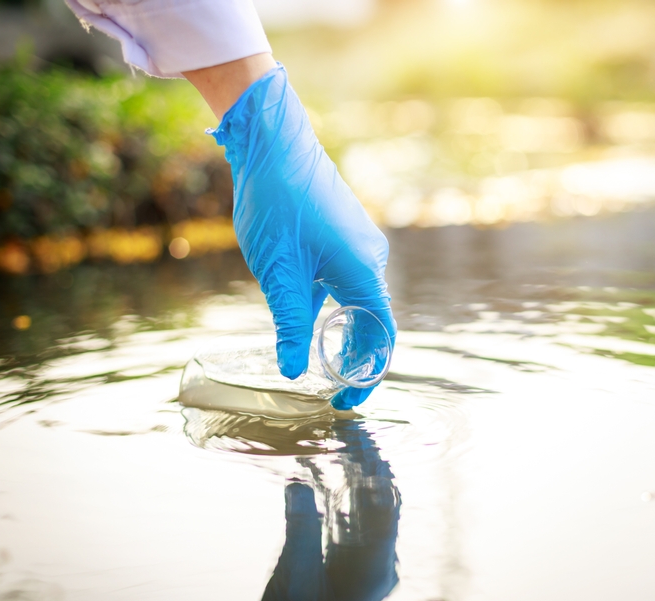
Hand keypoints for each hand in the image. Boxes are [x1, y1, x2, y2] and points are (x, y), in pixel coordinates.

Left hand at [210, 64, 395, 409]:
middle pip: (374, 322)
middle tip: (330, 390)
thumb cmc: (277, 204)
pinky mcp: (345, 237)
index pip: (380, 337)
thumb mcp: (279, 274)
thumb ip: (290, 326)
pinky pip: (348, 284)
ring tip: (320, 362)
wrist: (274, 144)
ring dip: (344, 334)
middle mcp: (371, 260)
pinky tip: (309, 319)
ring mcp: (360, 247)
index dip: (368, 374)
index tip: (345, 401)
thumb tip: (293, 372)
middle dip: (356, 360)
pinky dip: (334, 309)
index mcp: (364, 272)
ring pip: (360, 303)